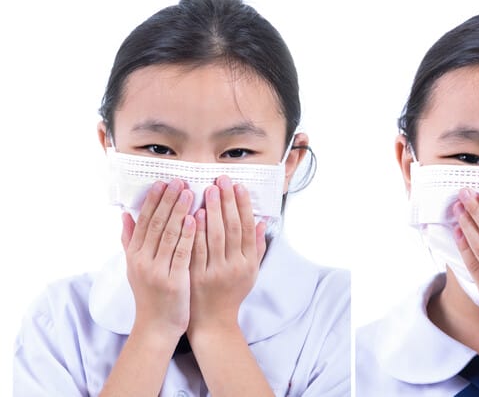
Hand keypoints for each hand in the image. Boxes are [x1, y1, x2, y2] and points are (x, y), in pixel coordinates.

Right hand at [121, 179, 195, 339]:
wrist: (157, 326)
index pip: (143, 222)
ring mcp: (157, 271)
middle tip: (178, 180)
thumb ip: (130, 240)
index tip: (162, 182)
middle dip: (167, 201)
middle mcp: (142, 261)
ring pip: (168, 236)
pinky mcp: (173, 281)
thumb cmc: (151, 294)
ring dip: (179, 212)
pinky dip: (187, 235)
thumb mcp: (135, 266)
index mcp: (134, 256)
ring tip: (189, 192)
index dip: (153, 201)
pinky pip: (181, 254)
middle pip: (155, 225)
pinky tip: (195, 219)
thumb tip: (126, 213)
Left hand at [188, 175, 265, 335]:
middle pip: (232, 228)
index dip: (244, 206)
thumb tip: (262, 221)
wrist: (212, 322)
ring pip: (215, 237)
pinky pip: (196, 250)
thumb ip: (257, 247)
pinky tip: (193, 214)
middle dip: (227, 202)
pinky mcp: (197, 276)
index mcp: (249, 263)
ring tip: (208, 190)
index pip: (248, 228)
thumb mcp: (250, 272)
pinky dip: (195, 231)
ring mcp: (215, 272)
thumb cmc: (231, 293)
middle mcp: (235, 266)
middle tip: (222, 180)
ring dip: (212, 211)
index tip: (239, 187)